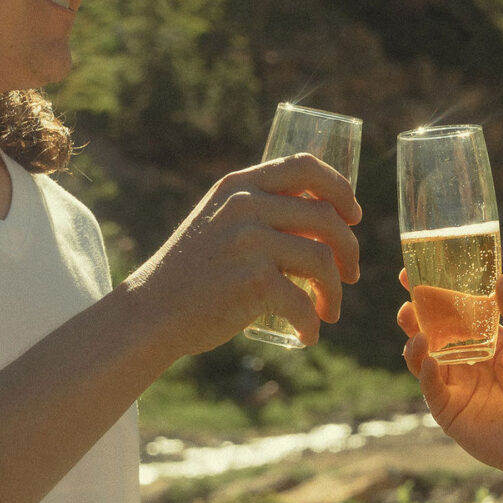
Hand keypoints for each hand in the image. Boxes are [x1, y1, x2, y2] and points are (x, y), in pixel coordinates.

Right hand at [128, 153, 360, 357]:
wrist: (150, 312)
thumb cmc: (190, 273)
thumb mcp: (218, 222)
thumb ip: (256, 211)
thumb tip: (322, 217)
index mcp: (239, 186)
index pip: (304, 166)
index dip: (339, 188)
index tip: (353, 215)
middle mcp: (245, 207)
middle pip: (326, 218)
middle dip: (349, 250)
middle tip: (351, 275)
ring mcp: (249, 242)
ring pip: (322, 261)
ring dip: (334, 293)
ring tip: (329, 312)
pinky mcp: (253, 281)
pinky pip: (303, 302)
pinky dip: (312, 323)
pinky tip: (309, 335)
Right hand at [399, 271, 502, 477]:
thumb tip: (501, 278)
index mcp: (486, 344)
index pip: (456, 314)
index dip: (437, 295)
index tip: (417, 273)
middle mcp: (466, 363)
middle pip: (433, 333)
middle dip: (417, 316)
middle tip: (408, 299)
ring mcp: (454, 386)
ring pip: (424, 358)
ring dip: (415, 341)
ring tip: (415, 329)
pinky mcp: (446, 410)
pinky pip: (430, 387)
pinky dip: (425, 371)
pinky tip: (429, 359)